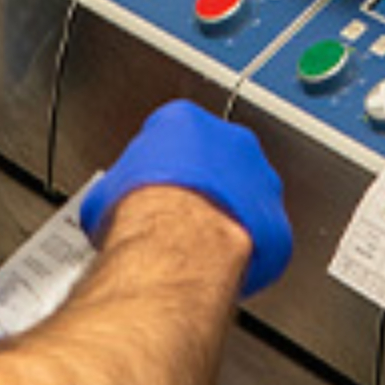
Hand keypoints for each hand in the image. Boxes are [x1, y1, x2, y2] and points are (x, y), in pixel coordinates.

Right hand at [77, 100, 291, 297]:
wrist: (177, 243)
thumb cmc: (144, 212)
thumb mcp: (107, 189)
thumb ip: (120, 185)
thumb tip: (111, 203)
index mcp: (186, 121)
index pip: (175, 133)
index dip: (163, 163)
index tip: (156, 182)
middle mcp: (232, 143)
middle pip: (219, 160)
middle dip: (204, 184)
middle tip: (181, 211)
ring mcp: (261, 183)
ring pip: (248, 197)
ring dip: (230, 214)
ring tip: (201, 241)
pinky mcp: (277, 224)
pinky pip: (263, 238)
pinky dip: (247, 250)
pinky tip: (221, 263)